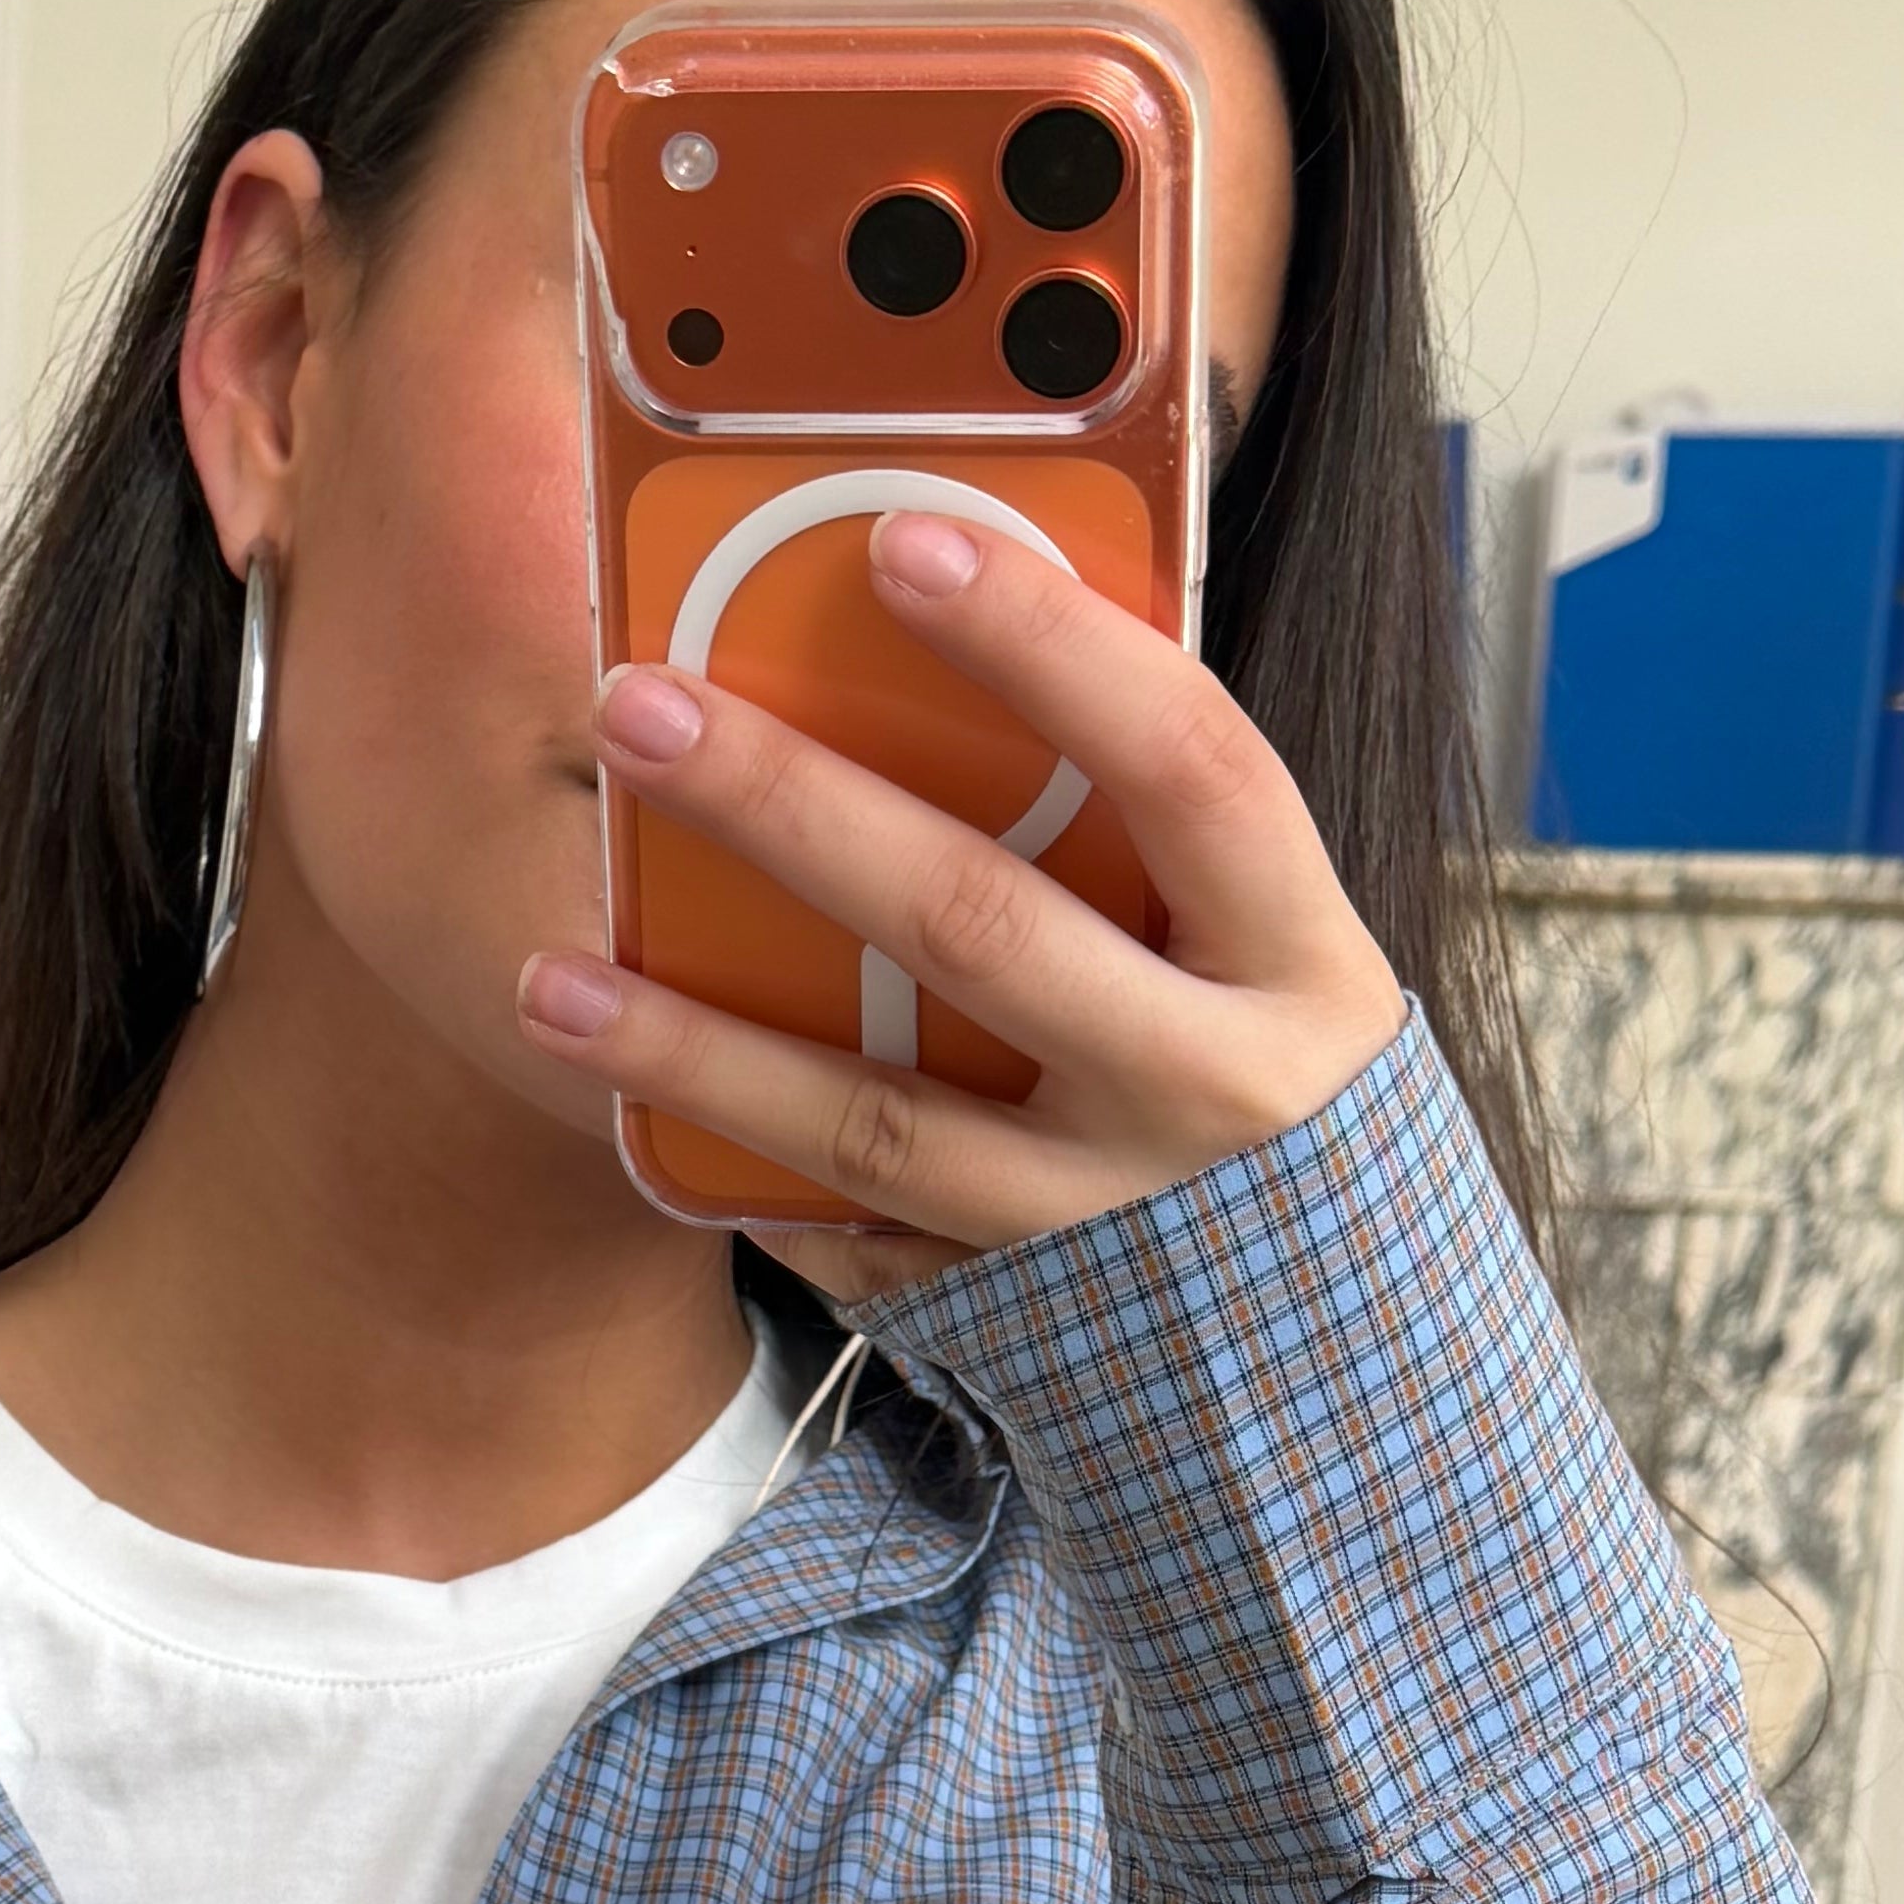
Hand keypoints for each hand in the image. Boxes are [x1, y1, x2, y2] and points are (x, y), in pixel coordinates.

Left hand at [515, 508, 1403, 1305]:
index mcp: (1296, 957)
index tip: (902, 541)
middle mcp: (1205, 1091)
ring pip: (874, 1123)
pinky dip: (745, 1178)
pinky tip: (635, 1119)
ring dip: (695, 1048)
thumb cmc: (1277, 1075)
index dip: (1052, 647)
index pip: (1186, 762)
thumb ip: (1148, 824)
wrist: (1354, 1361)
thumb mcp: (1270, 944)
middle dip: (792, 809)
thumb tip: (949, 630)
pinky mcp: (1017, 1318)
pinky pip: (855, 1239)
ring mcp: (1101, 1221)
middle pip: (979, 927)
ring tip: (549, 976)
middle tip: (638, 709)